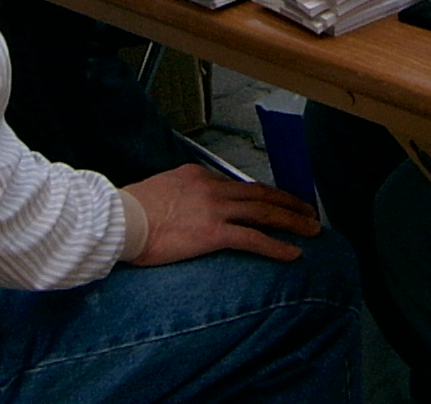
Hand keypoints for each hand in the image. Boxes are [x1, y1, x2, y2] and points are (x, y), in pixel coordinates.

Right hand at [123, 163, 319, 264]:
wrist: (119, 220)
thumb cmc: (131, 211)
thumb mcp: (160, 190)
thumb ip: (181, 194)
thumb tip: (189, 206)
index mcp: (198, 176)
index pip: (238, 186)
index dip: (262, 195)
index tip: (276, 203)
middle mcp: (212, 188)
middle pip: (260, 194)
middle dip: (288, 202)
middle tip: (308, 211)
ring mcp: (214, 209)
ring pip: (264, 212)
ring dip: (292, 221)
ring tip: (311, 229)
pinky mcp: (213, 233)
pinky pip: (253, 239)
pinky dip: (276, 246)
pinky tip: (292, 254)